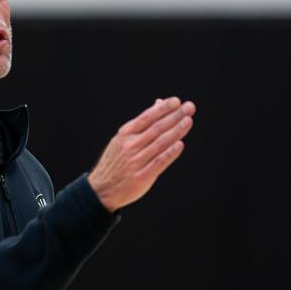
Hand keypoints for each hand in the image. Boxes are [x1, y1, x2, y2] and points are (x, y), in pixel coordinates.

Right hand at [88, 96, 195, 212]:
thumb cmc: (116, 162)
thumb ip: (142, 123)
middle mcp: (129, 146)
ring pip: (159, 143)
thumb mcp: (122, 139)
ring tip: (188, 120)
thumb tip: (158, 104)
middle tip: (189, 107)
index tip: (176, 101)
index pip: (146, 117)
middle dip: (174, 116)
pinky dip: (169, 153)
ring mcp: (135, 161)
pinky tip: (180, 144)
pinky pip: (158, 162)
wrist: (101, 189)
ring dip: (176, 131)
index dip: (162, 109)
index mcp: (124, 134)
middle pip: (156, 128)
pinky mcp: (141, 177)